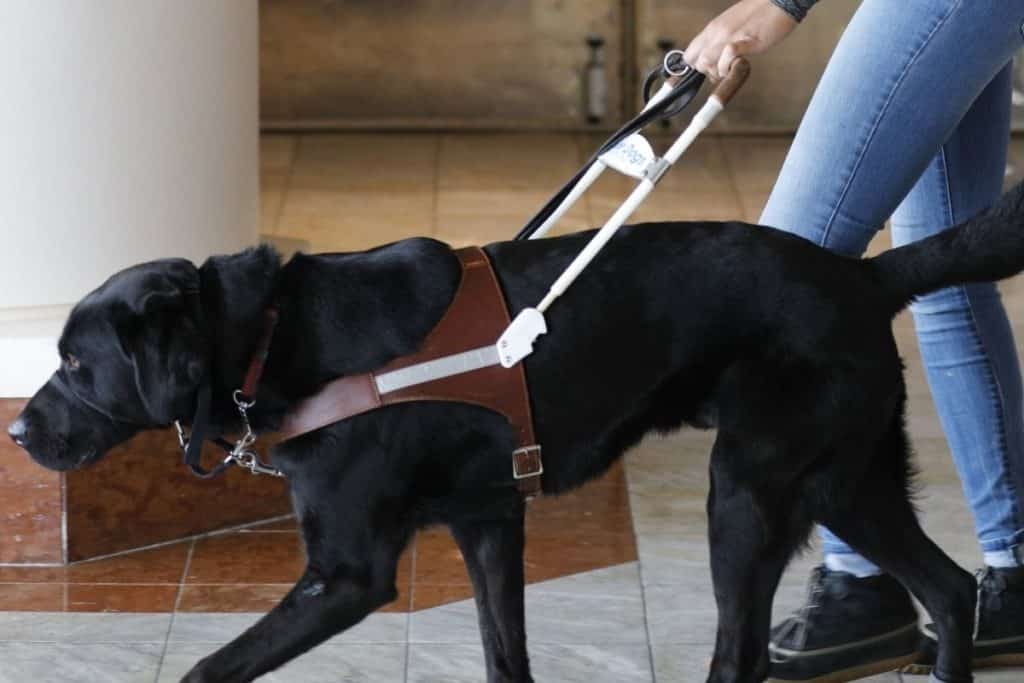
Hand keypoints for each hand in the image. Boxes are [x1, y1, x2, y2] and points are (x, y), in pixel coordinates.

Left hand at [683, 0, 797, 80]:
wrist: (780, 1)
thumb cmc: (759, 14)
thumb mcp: (731, 26)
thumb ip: (720, 43)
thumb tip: (714, 64)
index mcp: (713, 28)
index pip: (690, 54)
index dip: (696, 67)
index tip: (707, 70)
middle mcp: (717, 32)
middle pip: (697, 63)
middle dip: (707, 73)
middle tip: (721, 71)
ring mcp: (730, 36)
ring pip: (706, 61)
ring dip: (717, 72)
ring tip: (731, 69)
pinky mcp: (746, 40)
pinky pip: (728, 55)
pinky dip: (730, 65)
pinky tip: (738, 64)